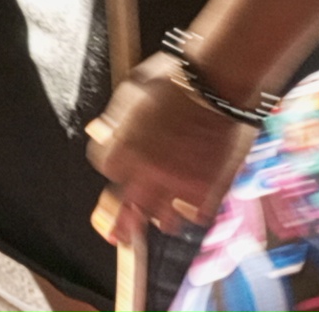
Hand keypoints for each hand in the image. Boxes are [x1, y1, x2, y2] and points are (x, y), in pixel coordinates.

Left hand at [87, 53, 255, 238]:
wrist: (214, 82)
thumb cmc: (172, 80)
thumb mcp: (130, 94)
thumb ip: (116, 121)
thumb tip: (104, 132)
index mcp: (121, 146)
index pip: (107, 169)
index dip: (115, 168)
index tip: (121, 172)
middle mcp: (144, 169)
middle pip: (126, 206)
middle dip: (121, 221)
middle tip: (118, 237)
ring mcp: (176, 181)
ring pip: (161, 215)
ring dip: (159, 218)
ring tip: (159, 222)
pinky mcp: (207, 186)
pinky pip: (196, 212)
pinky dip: (193, 212)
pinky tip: (191, 211)